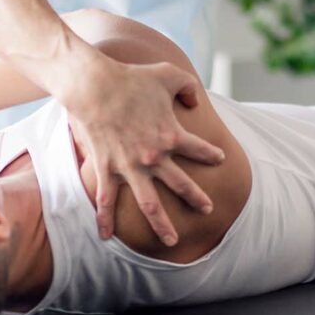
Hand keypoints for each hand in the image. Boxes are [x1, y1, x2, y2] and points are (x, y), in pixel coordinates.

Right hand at [63, 58, 225, 245]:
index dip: (211, 154)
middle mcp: (154, 157)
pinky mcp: (107, 168)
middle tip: (208, 208)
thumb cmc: (132, 78)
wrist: (95, 86)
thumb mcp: (169, 74)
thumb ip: (188, 86)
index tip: (220, 159)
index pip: (199, 149)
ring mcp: (130, 166)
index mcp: (172, 134)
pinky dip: (105, 219)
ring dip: (162, 225)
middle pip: (181, 185)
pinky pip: (107, 199)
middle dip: (197, 198)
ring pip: (150, 205)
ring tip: (172, 240)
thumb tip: (194, 100)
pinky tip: (106, 236)